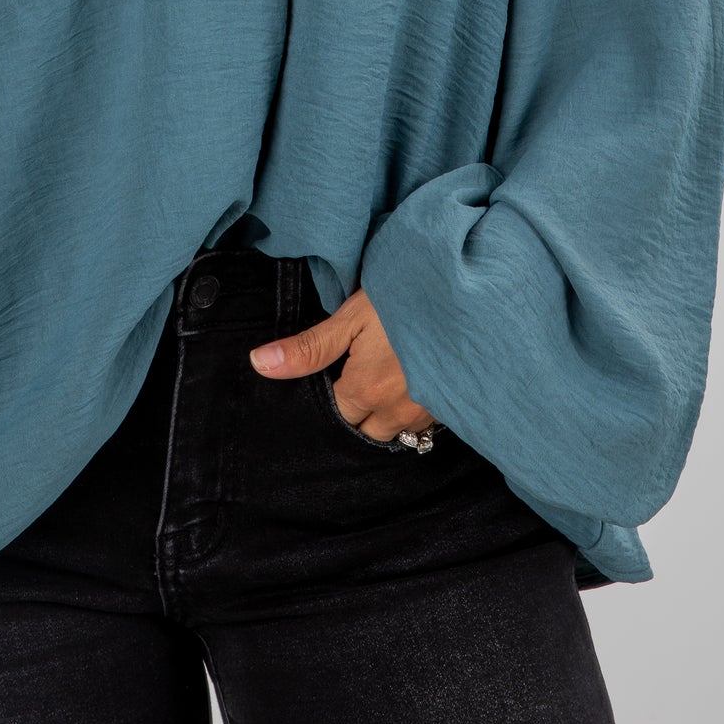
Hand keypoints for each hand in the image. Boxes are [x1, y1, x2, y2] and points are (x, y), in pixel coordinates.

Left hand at [249, 288, 438, 441]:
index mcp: (366, 391)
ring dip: (386, 411)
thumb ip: (308, 348)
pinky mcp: (452, 407)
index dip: (329, 395)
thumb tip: (259, 364)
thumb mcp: (352, 316)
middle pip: (364, 429)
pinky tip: (411, 379)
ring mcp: (428, 412)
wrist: (464, 294)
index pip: (335, 415)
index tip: (333, 373)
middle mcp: (397, 412)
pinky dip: (413, 408)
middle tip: (358, 374)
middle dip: (357, 410)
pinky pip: (424, 423)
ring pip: (396, 429)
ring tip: (385, 375)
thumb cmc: (404, 299)